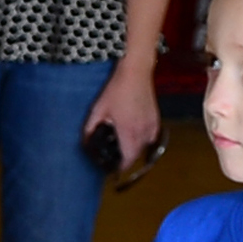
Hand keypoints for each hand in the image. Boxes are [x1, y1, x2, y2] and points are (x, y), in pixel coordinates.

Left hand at [87, 59, 161, 175]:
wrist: (136, 73)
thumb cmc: (117, 89)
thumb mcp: (98, 109)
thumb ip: (91, 128)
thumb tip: (86, 142)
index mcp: (129, 132)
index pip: (128, 160)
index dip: (120, 167)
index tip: (113, 168)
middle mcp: (143, 132)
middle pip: (136, 155)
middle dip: (126, 158)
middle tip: (115, 154)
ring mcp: (152, 126)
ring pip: (144, 147)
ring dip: (135, 148)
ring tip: (123, 142)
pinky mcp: (156, 119)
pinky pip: (151, 137)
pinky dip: (143, 138)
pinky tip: (134, 131)